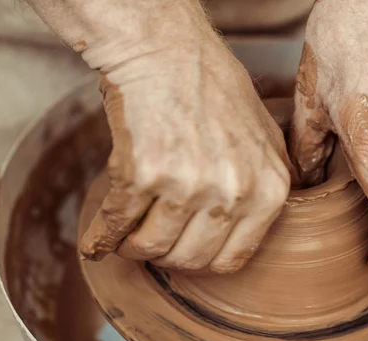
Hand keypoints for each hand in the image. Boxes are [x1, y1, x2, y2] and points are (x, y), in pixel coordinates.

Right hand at [80, 27, 291, 273]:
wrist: (168, 52)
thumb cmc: (216, 90)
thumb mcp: (265, 137)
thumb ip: (270, 182)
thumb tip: (265, 221)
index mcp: (269, 191)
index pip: (232, 259)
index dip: (202, 261)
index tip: (185, 252)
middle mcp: (233, 193)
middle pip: (189, 260)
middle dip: (166, 255)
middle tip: (154, 239)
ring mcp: (189, 185)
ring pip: (151, 247)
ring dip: (134, 247)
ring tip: (130, 236)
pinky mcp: (144, 175)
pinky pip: (116, 225)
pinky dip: (101, 239)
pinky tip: (97, 242)